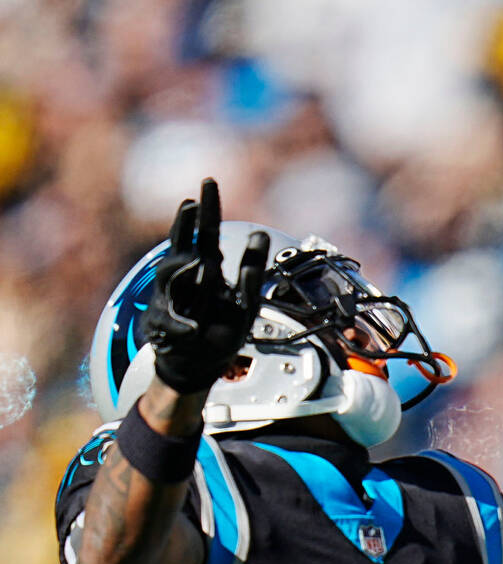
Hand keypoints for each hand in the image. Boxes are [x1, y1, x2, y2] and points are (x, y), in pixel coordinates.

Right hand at [140, 178, 269, 394]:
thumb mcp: (245, 300)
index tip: (209, 181)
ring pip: (172, 278)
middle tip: (191, 204)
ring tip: (201, 264)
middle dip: (185, 225)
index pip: (204, 234)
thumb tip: (261, 234)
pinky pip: (173, 322)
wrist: (198, 365)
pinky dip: (184, 325)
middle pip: (181, 246)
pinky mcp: (165, 326)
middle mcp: (184, 279)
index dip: (207, 209)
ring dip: (185, 271)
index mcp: (204, 268)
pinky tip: (194, 328)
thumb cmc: (221, 329)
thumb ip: (252, 269)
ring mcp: (171, 300)